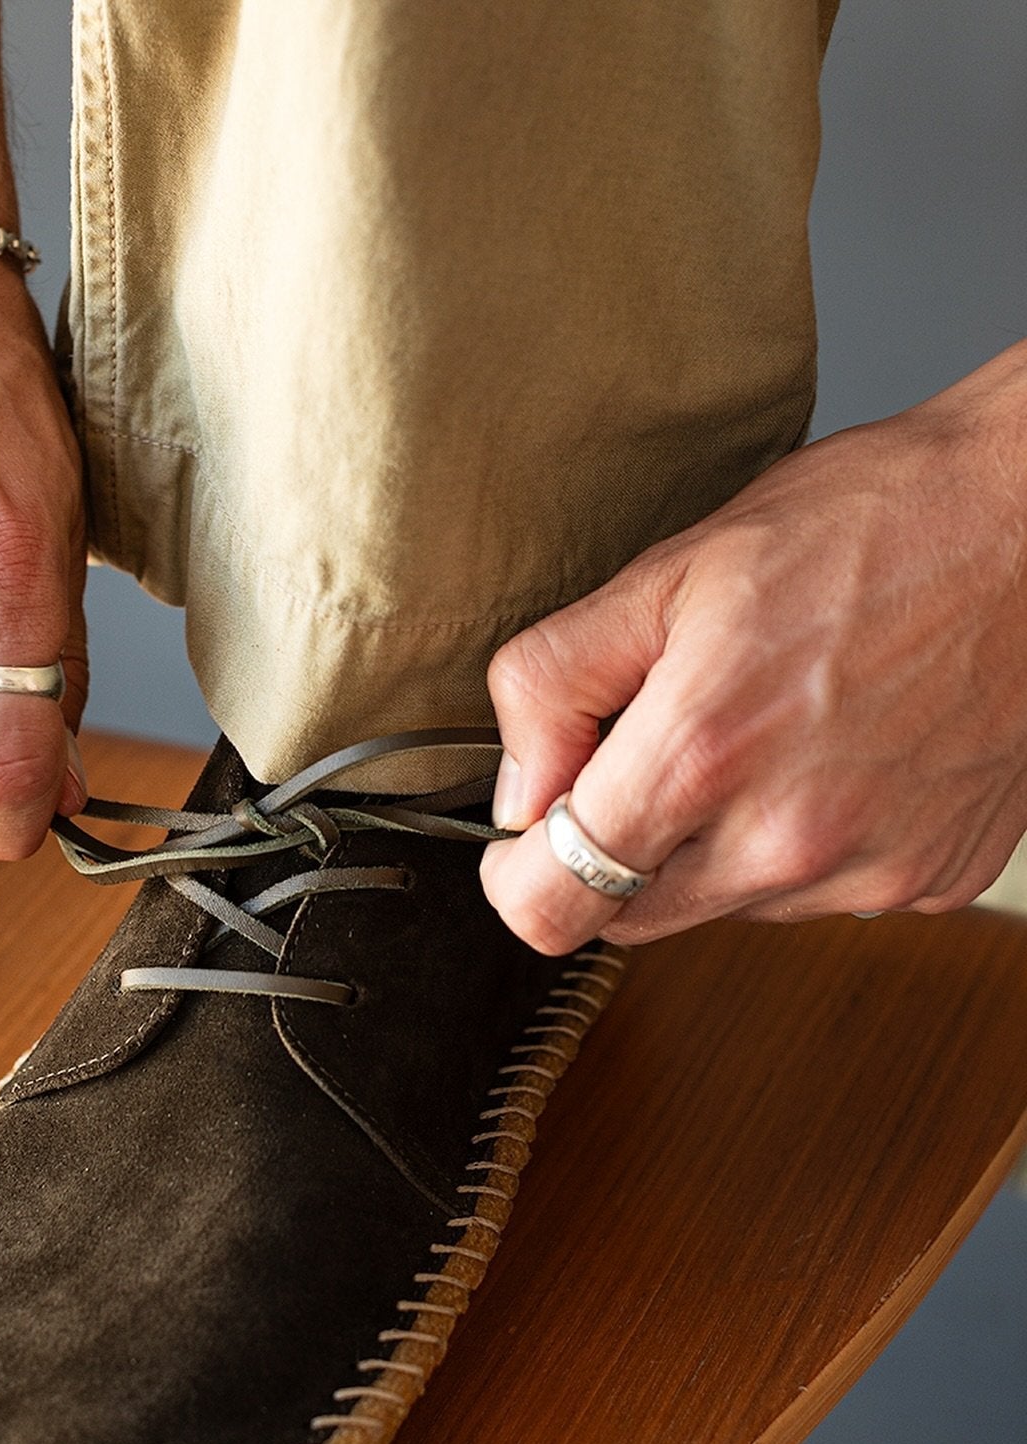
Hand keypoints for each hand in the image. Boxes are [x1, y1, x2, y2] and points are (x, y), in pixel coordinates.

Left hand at [480, 341, 1026, 952]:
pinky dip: (804, 844)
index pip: (552, 909)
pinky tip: (837, 755)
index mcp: (703, 756)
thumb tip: (515, 794)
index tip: (531, 832)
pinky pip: (819, 896)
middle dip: (618, 848)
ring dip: (714, 845)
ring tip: (771, 730)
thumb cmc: (873, 524)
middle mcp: (787, 839)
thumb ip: (554, 683)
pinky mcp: (928, 883)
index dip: (520, 875)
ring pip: (725, 907)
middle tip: (662, 746)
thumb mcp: (671, 570)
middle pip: (630, 917)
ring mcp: (867, 874)